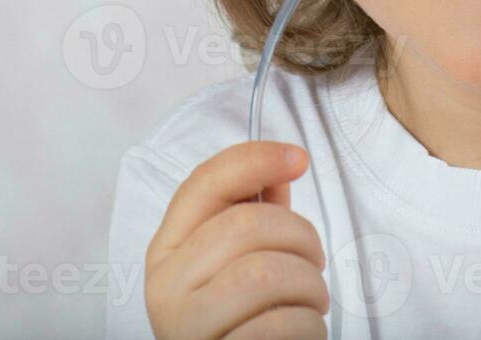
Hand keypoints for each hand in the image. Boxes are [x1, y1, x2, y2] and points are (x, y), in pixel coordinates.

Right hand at [145, 141, 329, 338]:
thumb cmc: (237, 322)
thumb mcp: (233, 265)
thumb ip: (253, 216)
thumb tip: (280, 166)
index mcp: (168, 250)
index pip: (204, 184)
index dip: (255, 159)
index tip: (298, 157)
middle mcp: (166, 285)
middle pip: (246, 225)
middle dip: (301, 238)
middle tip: (314, 263)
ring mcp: (186, 325)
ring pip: (264, 274)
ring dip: (309, 286)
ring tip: (310, 302)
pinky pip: (278, 326)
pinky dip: (308, 326)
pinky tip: (303, 331)